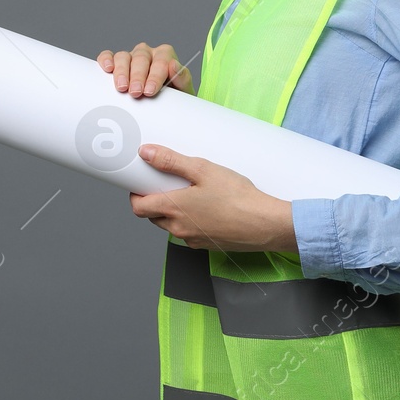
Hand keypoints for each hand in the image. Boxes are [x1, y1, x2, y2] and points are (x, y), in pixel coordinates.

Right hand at [97, 42, 192, 97]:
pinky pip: (108, 56)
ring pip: (124, 57)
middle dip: (138, 76)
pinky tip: (107, 68)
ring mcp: (131, 56)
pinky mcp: (116, 62)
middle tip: (135, 92)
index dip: (155, 76)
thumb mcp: (183, 92)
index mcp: (166, 55)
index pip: (161, 62)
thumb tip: (174, 65)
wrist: (162, 106)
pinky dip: (106, 60)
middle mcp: (148, 53)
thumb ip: (183, 79)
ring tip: (121, 87)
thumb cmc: (173, 97)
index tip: (150, 91)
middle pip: (141, 59)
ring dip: (122, 71)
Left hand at [129, 144, 296, 253]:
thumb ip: (171, 161)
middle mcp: (178, 228)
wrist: (263, 224)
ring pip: (171, 226)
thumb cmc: (237, 197)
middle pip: (153, 217)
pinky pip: (189, 233)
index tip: (142, 183)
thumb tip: (146, 153)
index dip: (136, 195)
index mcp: (173, 209)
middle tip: (168, 185)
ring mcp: (191, 239)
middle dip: (154, 201)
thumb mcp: (203, 169)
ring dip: (173, 212)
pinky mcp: (205, 245)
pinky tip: (208, 209)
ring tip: (191, 194)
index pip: (138, 207)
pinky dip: (191, 222)